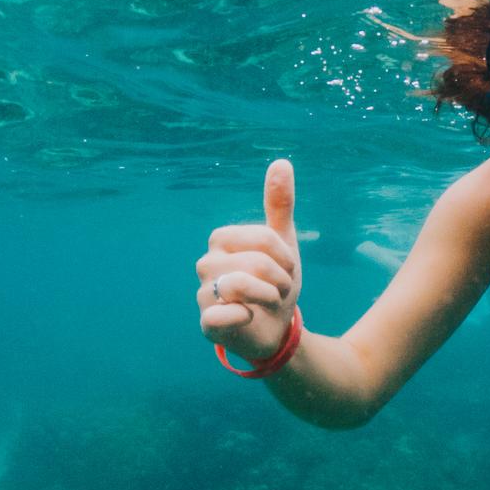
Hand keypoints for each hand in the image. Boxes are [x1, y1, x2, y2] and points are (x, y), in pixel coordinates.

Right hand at [197, 159, 302, 358]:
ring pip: (239, 285)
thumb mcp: (283, 243)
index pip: (262, 238)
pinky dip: (245, 317)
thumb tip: (281, 161)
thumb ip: (279, 204)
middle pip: (254, 262)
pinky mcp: (207, 324)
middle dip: (280, 279)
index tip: (286, 269)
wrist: (278, 327)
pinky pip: (221, 316)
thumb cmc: (275, 281)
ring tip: (269, 302)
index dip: (284, 256)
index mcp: (221, 240)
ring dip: (269, 297)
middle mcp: (206, 264)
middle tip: (279, 290)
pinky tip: (250, 318)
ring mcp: (203, 295)